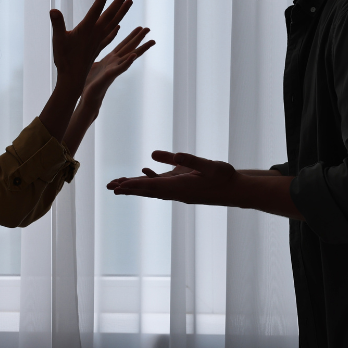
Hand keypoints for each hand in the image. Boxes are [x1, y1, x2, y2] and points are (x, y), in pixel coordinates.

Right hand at [49, 0, 132, 88]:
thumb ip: (57, 24)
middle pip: (110, 15)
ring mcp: (98, 41)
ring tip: (129, 2)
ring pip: (113, 24)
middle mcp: (95, 34)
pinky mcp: (97, 48)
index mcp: (87, 29)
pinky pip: (109, 36)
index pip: (96, 9)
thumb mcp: (58, 40)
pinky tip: (118, 26)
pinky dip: (115, 29)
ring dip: (122, 13)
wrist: (72, 78)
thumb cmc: (64, 59)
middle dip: (118, 2)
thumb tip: (53, 10)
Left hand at [81, 26, 154, 107]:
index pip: (123, 45)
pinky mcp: (110, 75)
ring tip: (151, 41)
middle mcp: (114, 63)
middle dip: (139, 38)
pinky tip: (134, 55)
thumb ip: (95, 56)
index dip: (131, 36)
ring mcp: (114, 69)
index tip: (139, 27)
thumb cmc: (89, 83)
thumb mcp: (92, 65)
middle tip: (148, 28)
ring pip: (130, 56)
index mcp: (110, 59)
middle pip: (129, 47)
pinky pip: (121, 68)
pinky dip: (128, 62)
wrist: (87, 98)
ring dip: (141, 48)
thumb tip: (91, 49)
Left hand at [107, 151, 238, 204]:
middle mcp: (177, 192)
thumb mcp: (206, 165)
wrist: (237, 191)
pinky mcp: (184, 189)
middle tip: (110, 187)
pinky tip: (145, 172)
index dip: (133, 186)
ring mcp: (180, 192)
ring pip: (153, 189)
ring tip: (120, 185)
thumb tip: (157, 155)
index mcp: (180, 187)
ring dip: (136, 186)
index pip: (151, 186)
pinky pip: (163, 185)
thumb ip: (184, 159)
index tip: (118, 186)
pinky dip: (151, 180)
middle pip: (147, 190)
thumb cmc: (224, 177)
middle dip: (128, 188)